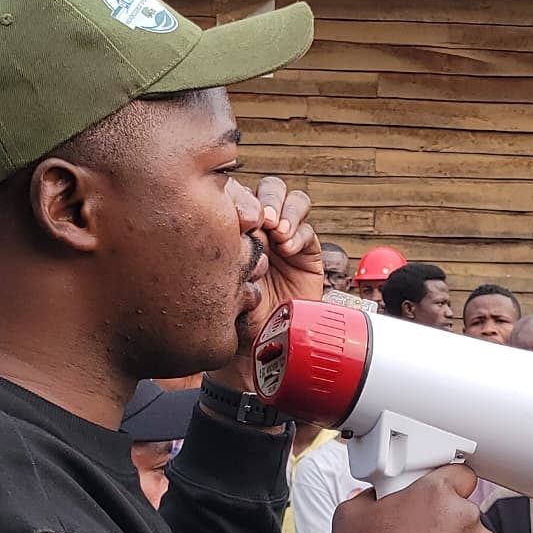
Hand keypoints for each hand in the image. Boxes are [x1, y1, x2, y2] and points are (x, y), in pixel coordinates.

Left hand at [213, 174, 322, 391]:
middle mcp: (261, 228)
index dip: (241, 197)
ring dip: (287, 210)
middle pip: (269, 189)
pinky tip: (289, 250)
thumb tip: (239, 228)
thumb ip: (231, 250)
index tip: (238, 217)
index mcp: (235, 226)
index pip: (241, 194)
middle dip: (267, 198)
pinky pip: (308, 231)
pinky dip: (300, 234)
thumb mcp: (225, 279)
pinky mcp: (307, 253)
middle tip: (263, 219)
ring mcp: (284, 238)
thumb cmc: (234, 313)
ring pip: (292, 200)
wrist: (258, 343)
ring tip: (279, 233)